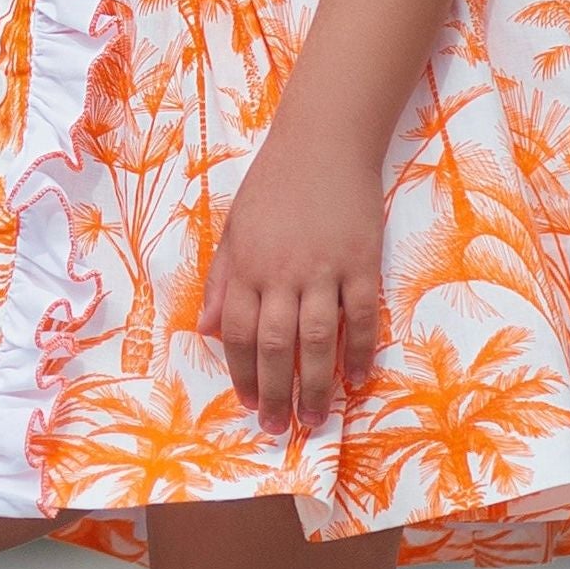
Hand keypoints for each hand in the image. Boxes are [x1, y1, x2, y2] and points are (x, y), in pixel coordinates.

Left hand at [199, 121, 384, 433]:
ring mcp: (325, 269)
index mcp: (247, 266)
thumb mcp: (234, 227)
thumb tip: (208, 330)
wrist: (323, 141)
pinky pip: (361, 315)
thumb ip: (222, 280)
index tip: (247, 405)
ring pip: (317, 338)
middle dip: (275, 392)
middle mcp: (283, 273)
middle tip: (278, 427)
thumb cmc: (274, 184)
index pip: (239, 333)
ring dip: (315, 384)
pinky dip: (359, 350)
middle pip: (275, 345)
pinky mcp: (361, 262)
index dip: (242, 374)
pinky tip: (356, 379)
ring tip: (315, 418)